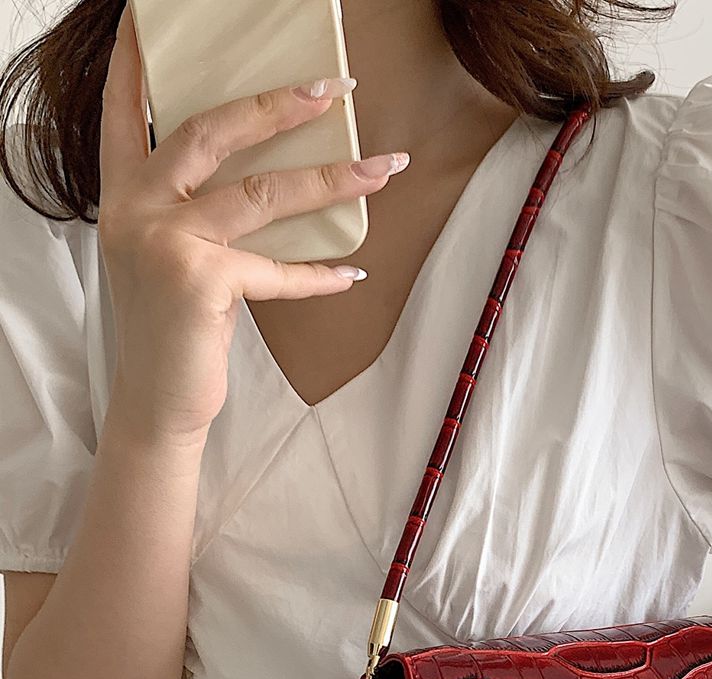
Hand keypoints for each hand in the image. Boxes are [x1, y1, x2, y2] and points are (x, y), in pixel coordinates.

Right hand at [97, 7, 405, 445]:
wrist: (155, 401)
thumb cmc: (173, 329)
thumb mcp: (169, 257)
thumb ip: (193, 211)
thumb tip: (267, 174)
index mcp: (124, 194)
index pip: (125, 112)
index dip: (139, 63)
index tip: (150, 16)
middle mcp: (136, 209)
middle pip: (212, 131)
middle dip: (279, 105)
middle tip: (334, 88)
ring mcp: (165, 242)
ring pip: (262, 193)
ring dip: (332, 179)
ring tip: (383, 167)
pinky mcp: (199, 280)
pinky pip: (277, 269)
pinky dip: (319, 275)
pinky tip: (353, 273)